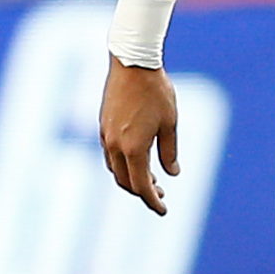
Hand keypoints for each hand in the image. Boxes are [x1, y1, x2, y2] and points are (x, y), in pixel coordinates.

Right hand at [99, 59, 179, 214]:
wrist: (132, 63)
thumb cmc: (156, 92)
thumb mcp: (170, 123)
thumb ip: (170, 152)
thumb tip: (172, 174)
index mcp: (133, 148)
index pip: (141, 186)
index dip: (152, 201)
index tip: (163, 210)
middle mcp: (115, 146)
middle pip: (125, 181)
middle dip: (142, 192)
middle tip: (161, 194)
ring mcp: (106, 135)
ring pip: (115, 168)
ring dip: (131, 177)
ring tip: (151, 178)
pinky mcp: (103, 125)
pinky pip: (110, 154)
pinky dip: (123, 164)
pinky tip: (138, 159)